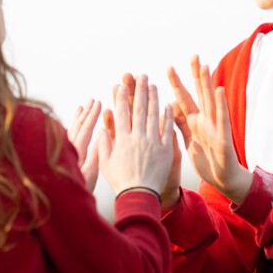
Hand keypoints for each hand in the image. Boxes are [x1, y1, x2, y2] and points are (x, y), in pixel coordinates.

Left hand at [67, 98, 101, 191]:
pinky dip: (70, 127)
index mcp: (75, 153)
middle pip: (77, 126)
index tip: (99, 103)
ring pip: (70, 129)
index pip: (85, 129)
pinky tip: (71, 125)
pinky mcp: (58, 156)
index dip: (93, 115)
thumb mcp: (89, 176)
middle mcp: (66, 149)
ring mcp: (60, 152)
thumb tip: (99, 137)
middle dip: (86, 112)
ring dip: (77, 118)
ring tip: (82, 106)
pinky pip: (65, 136)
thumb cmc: (76, 192)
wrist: (56, 203)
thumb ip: (94, 156)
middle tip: (92, 100)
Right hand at [98, 75, 174, 195]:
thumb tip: (103, 128)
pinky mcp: (165, 150)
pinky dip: (168, 116)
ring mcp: (152, 143)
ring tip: (154, 84)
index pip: (121, 113)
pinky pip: (167, 130)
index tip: (121, 85)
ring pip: (154, 115)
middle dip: (139, 90)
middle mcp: (137, 138)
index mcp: (122, 140)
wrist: (139, 196)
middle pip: (139, 109)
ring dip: (154, 98)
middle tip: (141, 76)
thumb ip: (104, 144)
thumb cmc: (120, 181)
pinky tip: (169, 104)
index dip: (121, 97)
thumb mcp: (105, 163)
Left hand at [168, 55, 251, 203]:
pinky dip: (220, 105)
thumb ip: (181, 122)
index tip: (169, 67)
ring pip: (211, 102)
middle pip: (199, 94)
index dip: (177, 83)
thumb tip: (170, 105)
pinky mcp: (223, 138)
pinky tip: (219, 91)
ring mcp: (215, 128)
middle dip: (196, 75)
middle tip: (193, 56)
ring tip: (205, 66)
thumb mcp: (189, 139)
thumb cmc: (207, 160)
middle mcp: (206, 120)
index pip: (184, 98)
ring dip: (208, 84)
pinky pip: (222, 120)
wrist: (222, 180)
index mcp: (195, 121)